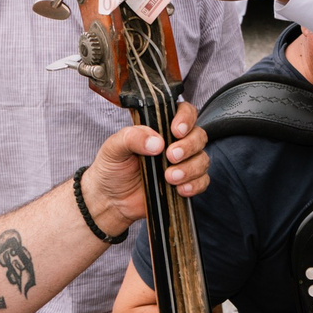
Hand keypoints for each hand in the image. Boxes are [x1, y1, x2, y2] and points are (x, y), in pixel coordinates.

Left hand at [84, 100, 207, 231]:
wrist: (110, 200)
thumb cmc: (111, 169)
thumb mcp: (114, 147)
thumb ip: (132, 137)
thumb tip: (156, 142)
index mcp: (159, 128)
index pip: (184, 112)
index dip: (186, 118)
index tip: (176, 130)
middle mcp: (174, 143)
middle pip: (198, 136)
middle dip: (188, 146)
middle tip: (170, 156)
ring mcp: (182, 164)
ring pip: (202, 159)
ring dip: (190, 168)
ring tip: (170, 177)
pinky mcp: (185, 183)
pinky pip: (202, 181)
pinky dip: (194, 185)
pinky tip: (179, 189)